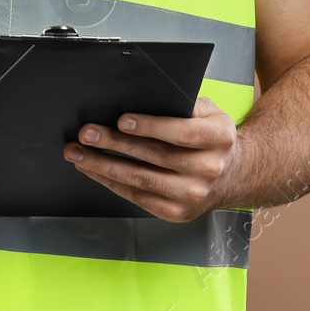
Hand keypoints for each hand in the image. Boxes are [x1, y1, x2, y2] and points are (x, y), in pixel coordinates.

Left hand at [64, 96, 238, 222]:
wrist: (231, 176)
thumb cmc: (212, 138)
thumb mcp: (211, 113)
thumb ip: (186, 105)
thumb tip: (147, 98)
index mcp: (219, 138)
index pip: (182, 132)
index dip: (150, 126)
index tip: (122, 120)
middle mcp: (208, 169)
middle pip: (155, 156)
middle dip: (115, 144)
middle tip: (87, 133)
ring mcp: (192, 195)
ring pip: (140, 180)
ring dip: (104, 165)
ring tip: (78, 153)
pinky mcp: (176, 212)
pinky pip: (137, 197)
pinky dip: (111, 182)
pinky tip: (93, 169)